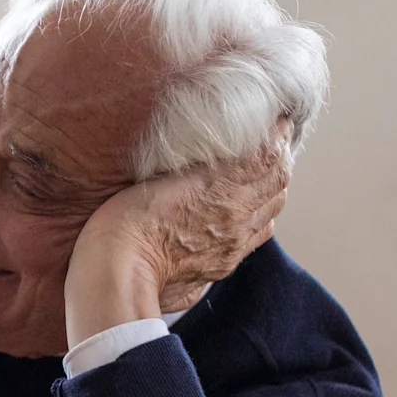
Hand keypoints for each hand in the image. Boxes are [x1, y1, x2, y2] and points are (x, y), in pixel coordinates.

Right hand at [64, 123, 291, 345]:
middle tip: (268, 143)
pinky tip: (236, 213)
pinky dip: (255, 219)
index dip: (278, 137)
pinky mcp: (219, 268)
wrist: (118, 276)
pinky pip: (251, 239)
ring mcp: (231, 247)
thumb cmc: (129, 221)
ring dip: (268, 192)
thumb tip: (237, 142)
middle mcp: (238, 220)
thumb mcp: (165, 174)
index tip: (276, 120)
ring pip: (270, 214)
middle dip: (278, 161)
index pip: (273, 158)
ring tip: (256, 177)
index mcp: (227, 191)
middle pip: (278, 185)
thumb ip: (204, 161)